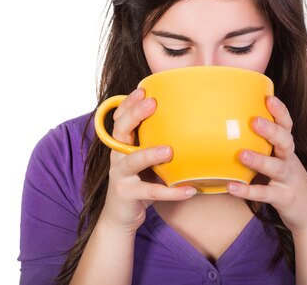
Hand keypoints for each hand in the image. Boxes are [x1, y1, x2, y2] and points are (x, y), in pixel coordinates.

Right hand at [100, 88, 196, 234]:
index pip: (121, 118)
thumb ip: (155, 142)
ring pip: (132, 161)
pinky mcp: (127, 194)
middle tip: (153, 104)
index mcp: (123, 144)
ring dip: (150, 153)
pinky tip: (189, 190)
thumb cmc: (140, 181)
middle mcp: (117, 156)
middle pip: (120, 131)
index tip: (143, 90)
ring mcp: (120, 176)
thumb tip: (188, 121)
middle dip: (135, 115)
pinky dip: (171, 192)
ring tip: (169, 150)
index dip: (129, 103)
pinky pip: (151, 192)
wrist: (122, 216)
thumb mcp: (145, 159)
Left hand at [227, 96, 306, 233]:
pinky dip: (248, 191)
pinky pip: (265, 194)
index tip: (269, 98)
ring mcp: (289, 180)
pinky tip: (231, 187)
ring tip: (241, 154)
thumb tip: (229, 129)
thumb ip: (263, 147)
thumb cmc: (286, 182)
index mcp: (287, 150)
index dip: (280, 111)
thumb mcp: (279, 161)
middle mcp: (290, 161)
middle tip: (254, 120)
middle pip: (286, 142)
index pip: (287, 126)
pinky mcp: (284, 199)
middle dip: (271, 131)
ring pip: (277, 167)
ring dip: (259, 160)